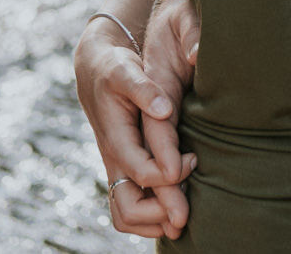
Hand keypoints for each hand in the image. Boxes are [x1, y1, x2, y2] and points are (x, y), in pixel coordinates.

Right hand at [74, 12, 196, 238]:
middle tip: (189, 209)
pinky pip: (131, 207)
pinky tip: (176, 203)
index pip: (141, 173)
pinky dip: (152, 216)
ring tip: (185, 214)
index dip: (169, 177)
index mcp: (116, 139)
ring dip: (155, 222)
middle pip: (129, 209)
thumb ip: (143, 88)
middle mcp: (114, 160)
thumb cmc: (115, 68)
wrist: (97, 71)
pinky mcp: (125, 168)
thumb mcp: (125, 70)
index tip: (192, 160)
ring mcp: (118, 168)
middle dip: (160, 215)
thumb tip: (164, 109)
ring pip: (127, 215)